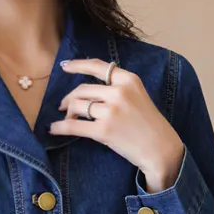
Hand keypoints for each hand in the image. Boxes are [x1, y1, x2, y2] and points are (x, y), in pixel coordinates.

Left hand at [49, 58, 184, 192]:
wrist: (160, 149)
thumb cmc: (149, 126)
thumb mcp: (138, 97)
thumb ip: (118, 89)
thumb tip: (89, 90)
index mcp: (128, 80)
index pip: (98, 66)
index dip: (78, 65)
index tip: (64, 67)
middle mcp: (119, 92)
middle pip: (83, 89)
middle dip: (70, 99)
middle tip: (64, 107)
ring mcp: (111, 111)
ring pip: (77, 106)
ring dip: (67, 114)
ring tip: (67, 120)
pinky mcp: (104, 131)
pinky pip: (74, 126)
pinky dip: (60, 127)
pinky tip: (54, 130)